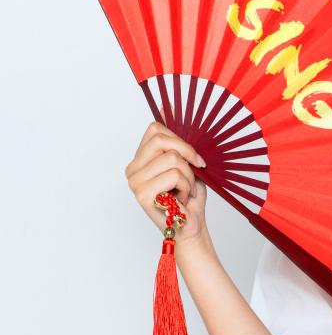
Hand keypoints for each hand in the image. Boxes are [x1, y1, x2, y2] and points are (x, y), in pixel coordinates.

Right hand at [124, 118, 208, 245]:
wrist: (190, 228)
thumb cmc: (188, 199)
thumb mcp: (185, 164)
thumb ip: (176, 141)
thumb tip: (168, 107)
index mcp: (140, 159)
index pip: (156, 128)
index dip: (180, 139)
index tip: (194, 157)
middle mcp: (132, 169)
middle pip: (162, 139)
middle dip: (187, 154)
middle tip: (196, 171)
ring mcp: (134, 181)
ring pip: (172, 158)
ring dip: (189, 176)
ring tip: (185, 190)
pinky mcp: (142, 193)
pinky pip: (174, 174)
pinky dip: (187, 186)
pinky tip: (181, 199)